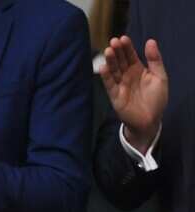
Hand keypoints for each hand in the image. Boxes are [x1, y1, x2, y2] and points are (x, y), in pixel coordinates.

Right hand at [101, 37, 166, 153]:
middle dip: (117, 51)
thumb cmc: (156, 99)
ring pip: (113, 70)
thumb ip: (155, 60)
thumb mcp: (160, 77)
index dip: (127, 47)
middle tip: (113, 41)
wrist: (150, 120)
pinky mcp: (114, 95)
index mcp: (138, 69)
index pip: (130, 55)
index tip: (123, 38)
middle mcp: (127, 75)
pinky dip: (106, 76)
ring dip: (110, 61)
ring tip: (108, 51)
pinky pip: (109, 84)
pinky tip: (103, 67)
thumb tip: (150, 41)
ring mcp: (120, 84)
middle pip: (120, 61)